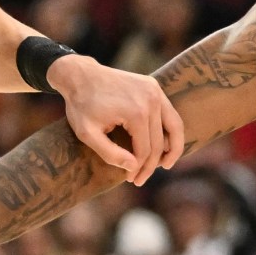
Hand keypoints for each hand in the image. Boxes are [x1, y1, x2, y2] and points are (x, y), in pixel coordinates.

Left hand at [48, 56, 185, 185]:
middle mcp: (151, 100)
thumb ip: (110, 153)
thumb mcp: (87, 133)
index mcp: (136, 112)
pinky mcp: (154, 87)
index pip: (145, 150)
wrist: (81, 75)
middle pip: (159, 142)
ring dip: (173, 149)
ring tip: (167, 166)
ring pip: (174, 126)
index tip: (130, 179)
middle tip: (140, 179)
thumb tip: (134, 166)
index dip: (139, 168)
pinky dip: (170, 131)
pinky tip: (166, 145)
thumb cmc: (81, 105)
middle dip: (151, 165)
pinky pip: (169, 113)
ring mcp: (155, 91)